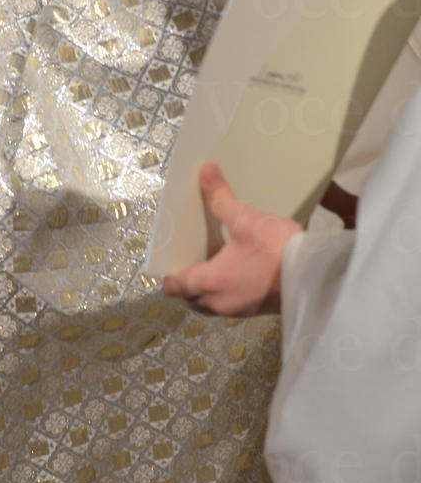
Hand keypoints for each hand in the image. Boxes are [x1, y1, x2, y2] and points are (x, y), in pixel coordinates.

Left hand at [162, 163, 301, 316]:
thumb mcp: (246, 220)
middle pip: (192, 300)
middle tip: (186, 261)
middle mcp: (222, 302)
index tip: (165, 265)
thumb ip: (221, 199)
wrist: (317, 276)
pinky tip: (234, 272)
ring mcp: (241, 310)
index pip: (178, 286)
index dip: (168, 277)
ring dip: (206, 291)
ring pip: (212, 306)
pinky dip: (224, 293)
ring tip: (209, 264)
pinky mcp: (258, 311)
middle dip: (186, 286)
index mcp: (212, 281)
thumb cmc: (277, 249)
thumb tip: (205, 170)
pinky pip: (230, 306)